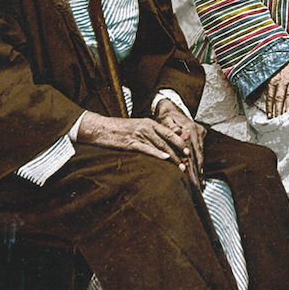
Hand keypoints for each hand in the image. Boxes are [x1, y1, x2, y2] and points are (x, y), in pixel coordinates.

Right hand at [78, 110, 203, 187]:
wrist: (101, 128)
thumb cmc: (118, 129)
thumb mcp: (137, 127)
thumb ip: (150, 133)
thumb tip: (163, 140)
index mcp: (149, 123)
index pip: (169, 132)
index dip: (179, 142)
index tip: (187, 151)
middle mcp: (146, 127)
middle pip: (167, 141)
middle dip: (179, 152)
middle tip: (187, 162)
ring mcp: (139, 134)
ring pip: (160, 146)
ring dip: (172, 157)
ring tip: (180, 166)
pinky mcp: (131, 142)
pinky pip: (147, 149)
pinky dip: (157, 154)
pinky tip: (165, 159)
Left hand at [154, 99, 206, 185]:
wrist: (170, 108)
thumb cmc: (166, 117)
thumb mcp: (165, 120)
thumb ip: (171, 127)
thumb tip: (178, 132)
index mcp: (191, 127)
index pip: (193, 147)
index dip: (193, 161)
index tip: (193, 172)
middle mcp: (198, 130)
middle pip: (199, 151)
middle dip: (198, 166)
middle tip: (197, 180)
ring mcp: (200, 132)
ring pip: (200, 151)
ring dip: (198, 164)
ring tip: (198, 178)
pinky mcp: (200, 134)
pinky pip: (199, 148)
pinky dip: (197, 158)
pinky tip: (197, 169)